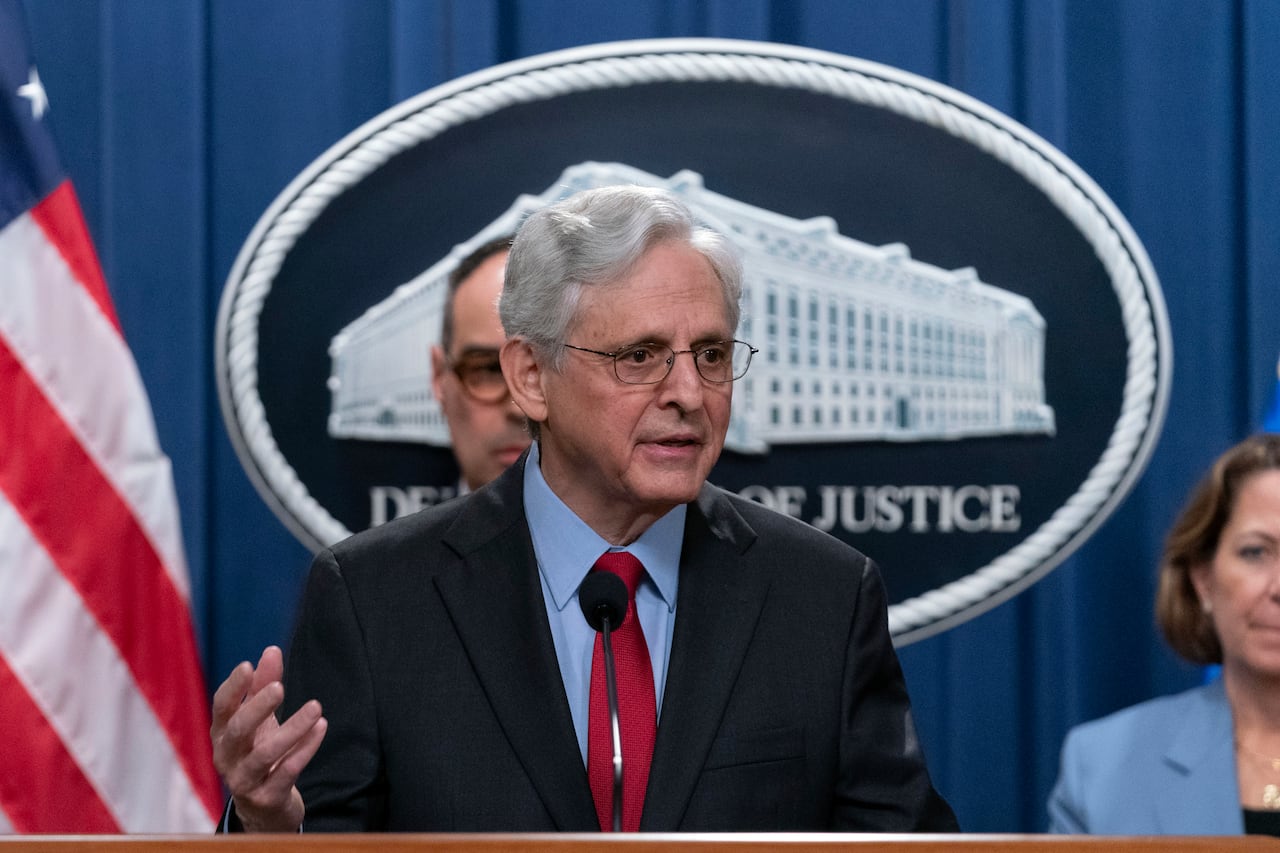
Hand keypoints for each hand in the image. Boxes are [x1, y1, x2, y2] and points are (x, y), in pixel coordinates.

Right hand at [210, 646, 326, 831]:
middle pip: (238, 730)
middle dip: (258, 708)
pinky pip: (287, 773)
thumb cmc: (259, 752)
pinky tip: (321, 728)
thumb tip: (272, 649)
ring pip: (264, 755)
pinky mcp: (266, 798)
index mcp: (222, 734)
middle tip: (280, 688)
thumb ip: (264, 685)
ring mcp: (244, 781)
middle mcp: (227, 758)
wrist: (264, 808)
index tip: (248, 665)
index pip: (221, 707)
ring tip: (316, 707)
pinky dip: (305, 750)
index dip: (233, 687)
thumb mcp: (260, 720)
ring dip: (292, 730)